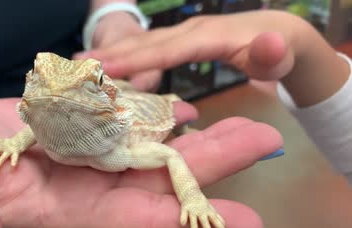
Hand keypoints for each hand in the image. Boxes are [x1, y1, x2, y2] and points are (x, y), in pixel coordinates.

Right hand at [0, 98, 281, 227]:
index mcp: (64, 212)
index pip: (134, 222)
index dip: (186, 223)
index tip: (246, 226)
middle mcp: (86, 186)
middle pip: (157, 179)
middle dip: (211, 167)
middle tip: (262, 143)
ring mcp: (86, 157)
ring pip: (149, 149)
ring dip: (195, 139)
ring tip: (242, 124)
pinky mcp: (79, 130)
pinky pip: (126, 123)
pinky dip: (155, 114)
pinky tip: (184, 108)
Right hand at [81, 10, 312, 81]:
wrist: (279, 35)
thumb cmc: (276, 53)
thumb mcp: (280, 56)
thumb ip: (273, 52)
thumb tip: (271, 42)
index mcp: (207, 37)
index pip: (167, 49)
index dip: (136, 59)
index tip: (104, 68)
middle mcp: (189, 31)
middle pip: (146, 42)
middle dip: (111, 54)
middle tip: (75, 67)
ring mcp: (182, 34)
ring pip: (143, 42)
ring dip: (112, 52)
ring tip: (78, 64)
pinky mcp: (179, 41)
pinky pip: (148, 47)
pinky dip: (126, 55)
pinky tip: (107, 66)